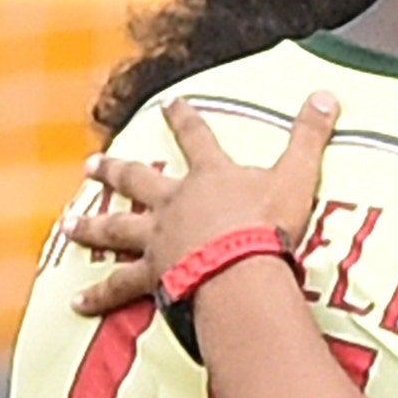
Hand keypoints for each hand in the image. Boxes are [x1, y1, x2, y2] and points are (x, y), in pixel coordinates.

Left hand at [69, 92, 338, 314]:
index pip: (196, 137)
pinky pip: (119, 286)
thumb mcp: (297, 175)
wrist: (238, 270)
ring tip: (69, 226)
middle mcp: (174, 203)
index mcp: (209, 177)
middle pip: (137, 181)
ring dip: (91, 227)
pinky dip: (98, 296)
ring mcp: (158, 239)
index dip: (184, 118)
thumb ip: (310, 136)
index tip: (169, 103)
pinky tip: (76, 303)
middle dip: (115, 172)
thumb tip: (328, 94)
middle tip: (91, 166)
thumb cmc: (267, 225)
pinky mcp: (153, 276)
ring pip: (116, 230)